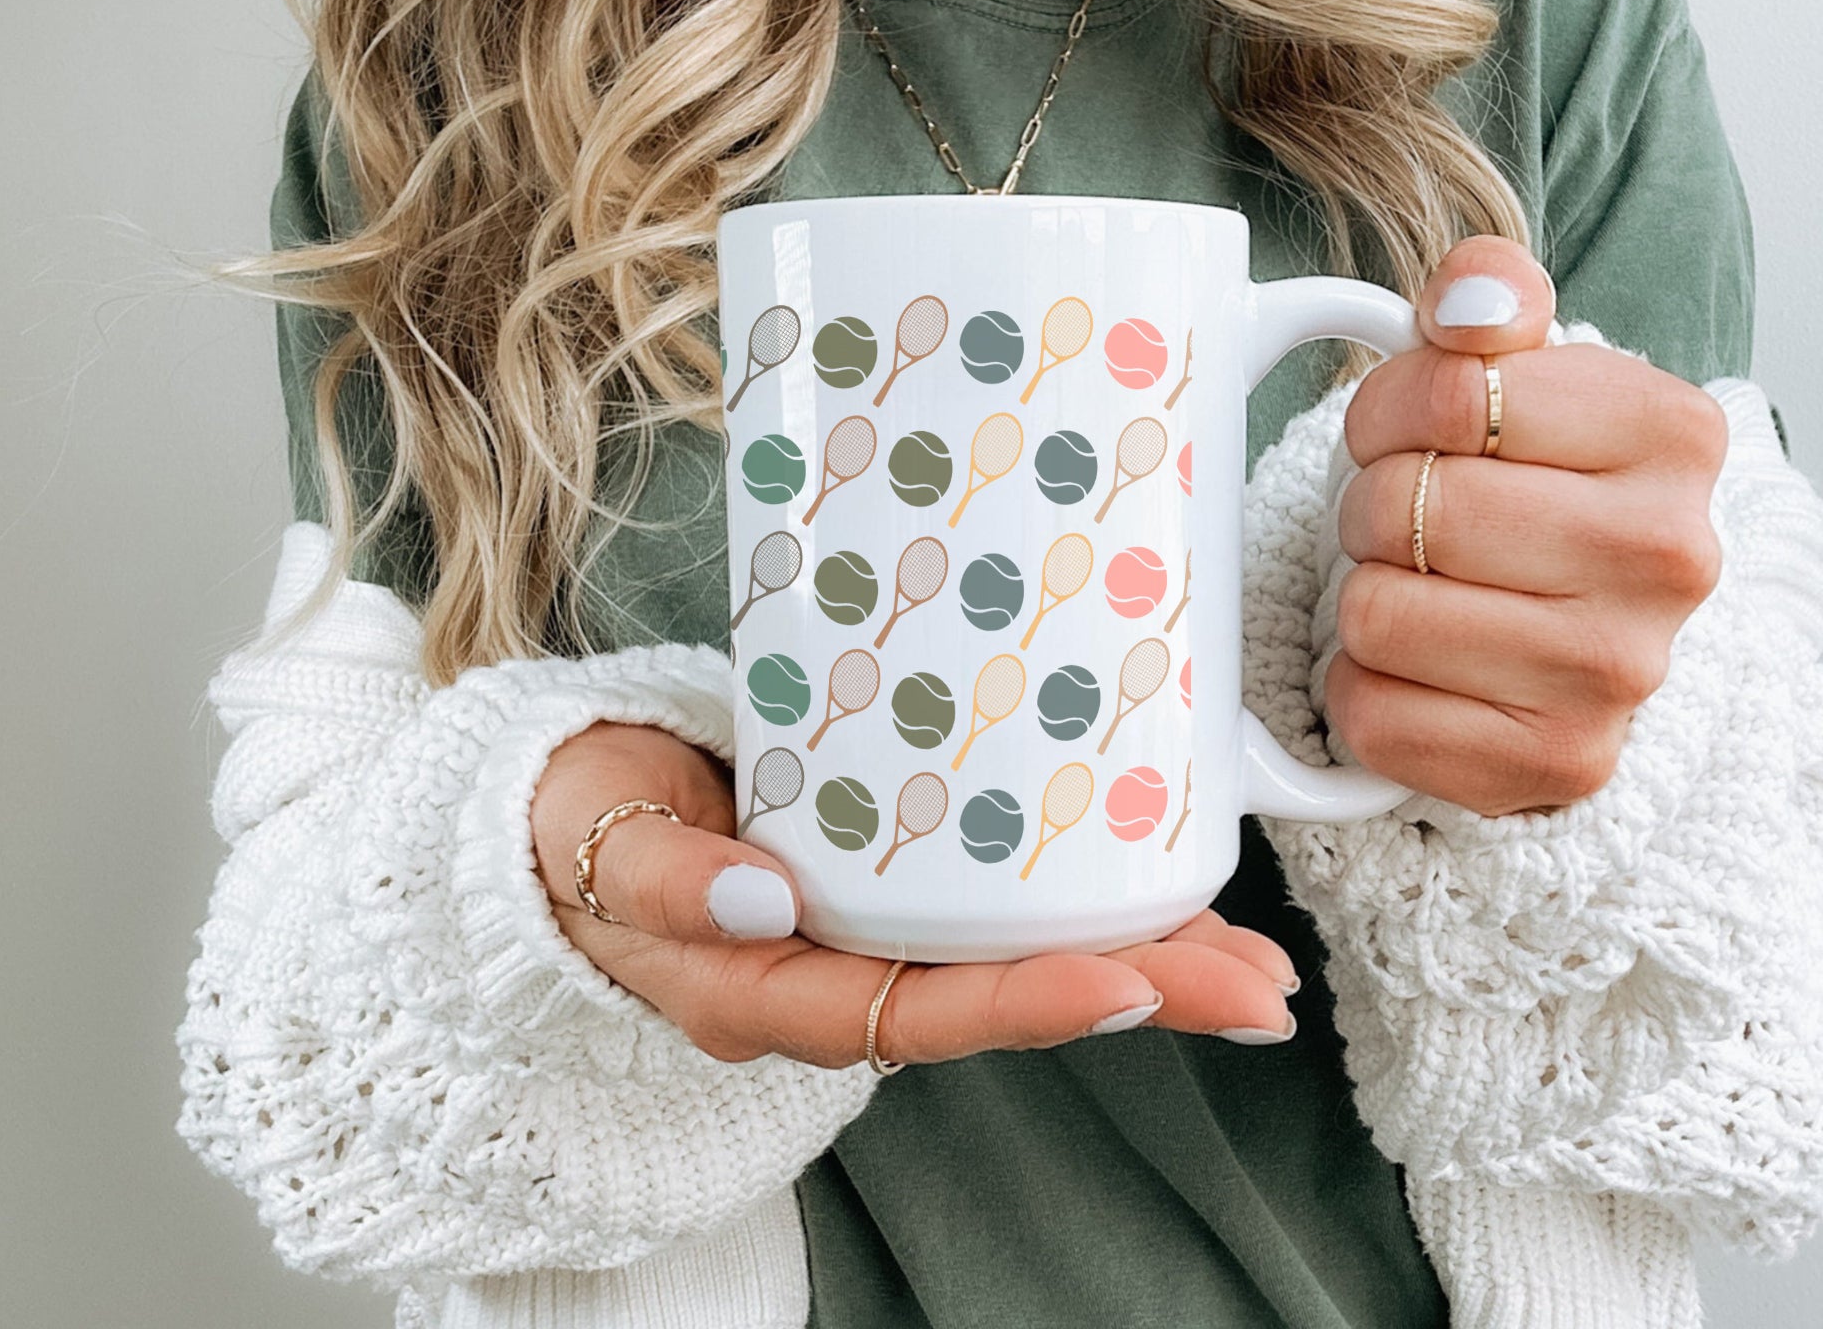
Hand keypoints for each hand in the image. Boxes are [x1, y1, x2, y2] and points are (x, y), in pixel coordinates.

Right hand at [530, 721, 1301, 1065]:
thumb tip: (764, 898)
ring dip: (1138, 952)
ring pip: (1018, 955)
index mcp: (771, 990)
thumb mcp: (601, 851)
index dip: (1026, 1004)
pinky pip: (996, 896)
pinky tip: (1160, 873)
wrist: (567, 808)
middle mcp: (840, 974)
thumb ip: (667, 880)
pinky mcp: (889, 869)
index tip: (1130, 984)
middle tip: (1255, 986)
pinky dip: (1083, 890)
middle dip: (1136, 993)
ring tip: (1250, 953)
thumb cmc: (581, 832)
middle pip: (1001, 997)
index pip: (916, 1014)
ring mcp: (871, 926)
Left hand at [1329, 237, 1728, 815]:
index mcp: (1671, 433)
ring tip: (1421, 589)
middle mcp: (1669, 558)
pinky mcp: (1554, 767)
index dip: (1388, 411)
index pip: (1444, 393)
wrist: (1572, 624)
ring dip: (1367, 596)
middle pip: (1404, 507)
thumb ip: (1486, 294)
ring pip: (1377, 614)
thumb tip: (1468, 301)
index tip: (1412, 433)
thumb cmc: (1526, 484)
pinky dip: (1364, 689)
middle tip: (1410, 521)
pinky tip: (1420, 670)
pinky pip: (1372, 714)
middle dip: (1373, 506)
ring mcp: (1618, 676)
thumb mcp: (1516, 367)